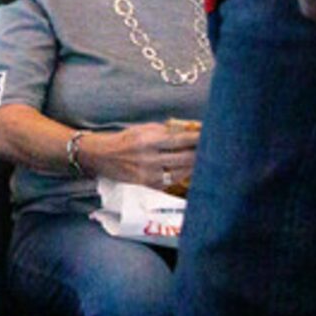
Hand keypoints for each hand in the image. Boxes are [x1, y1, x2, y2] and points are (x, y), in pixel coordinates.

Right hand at [79, 119, 200, 190]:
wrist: (102, 156)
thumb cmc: (125, 140)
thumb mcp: (143, 129)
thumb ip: (166, 131)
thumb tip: (190, 132)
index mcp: (149, 140)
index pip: (181, 139)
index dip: (198, 138)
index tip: (210, 134)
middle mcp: (149, 158)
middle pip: (185, 158)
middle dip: (201, 153)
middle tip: (214, 149)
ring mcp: (149, 174)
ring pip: (181, 172)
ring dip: (194, 165)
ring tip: (204, 160)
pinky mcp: (147, 186)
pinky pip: (171, 181)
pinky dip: (181, 175)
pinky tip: (188, 170)